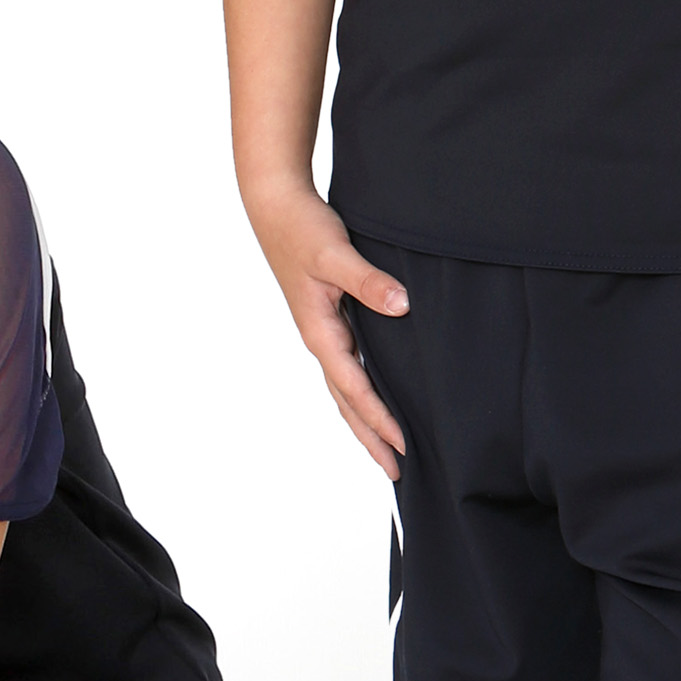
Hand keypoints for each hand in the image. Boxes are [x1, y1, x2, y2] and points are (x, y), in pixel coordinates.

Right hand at [243, 177, 410, 471]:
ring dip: (366, 421)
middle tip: (397, 473)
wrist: (276, 207)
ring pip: (346, 389)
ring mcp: (324, 332)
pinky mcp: (330, 319)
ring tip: (388, 450)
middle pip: (346, 403)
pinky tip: (380, 398)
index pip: (354, 387)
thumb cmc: (302, 229)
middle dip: (370, 438)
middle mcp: (321, 339)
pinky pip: (349, 367)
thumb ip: (368, 281)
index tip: (404, 444)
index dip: (379, 418)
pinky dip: (364, 392)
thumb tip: (402, 305)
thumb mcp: (335, 254)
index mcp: (320, 332)